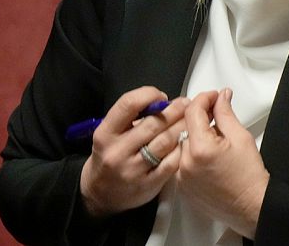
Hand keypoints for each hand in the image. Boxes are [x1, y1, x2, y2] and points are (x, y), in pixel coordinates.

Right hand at [79, 86, 189, 217]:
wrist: (100, 194)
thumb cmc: (110, 156)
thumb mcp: (109, 133)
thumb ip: (131, 117)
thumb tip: (162, 102)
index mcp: (105, 134)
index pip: (128, 104)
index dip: (149, 94)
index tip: (161, 96)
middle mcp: (117, 152)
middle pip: (153, 124)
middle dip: (174, 110)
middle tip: (185, 104)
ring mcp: (133, 170)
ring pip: (165, 142)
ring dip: (180, 128)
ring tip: (188, 121)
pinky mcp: (148, 185)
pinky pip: (171, 163)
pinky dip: (180, 149)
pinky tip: (184, 143)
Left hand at [177, 88, 268, 238]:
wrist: (251, 206)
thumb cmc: (249, 177)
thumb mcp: (241, 136)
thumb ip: (225, 113)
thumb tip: (220, 97)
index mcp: (200, 148)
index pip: (193, 111)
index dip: (204, 98)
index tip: (214, 97)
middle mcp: (185, 163)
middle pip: (185, 126)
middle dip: (200, 116)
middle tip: (217, 114)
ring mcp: (181, 176)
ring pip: (182, 143)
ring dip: (195, 134)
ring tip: (214, 137)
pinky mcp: (182, 186)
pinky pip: (181, 160)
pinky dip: (191, 152)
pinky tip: (208, 154)